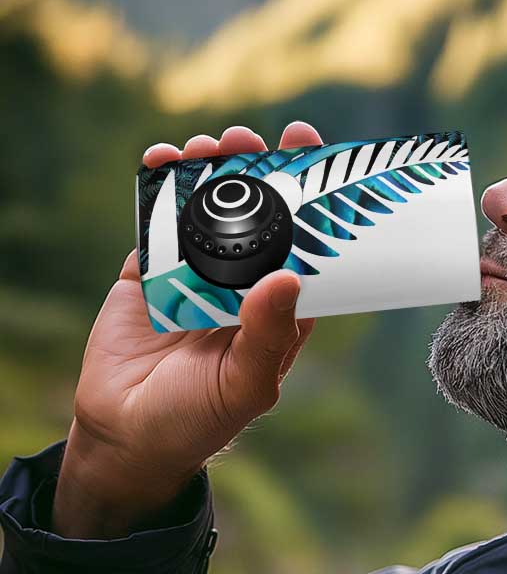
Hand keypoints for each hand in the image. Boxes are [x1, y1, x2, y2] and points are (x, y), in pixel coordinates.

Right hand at [52, 122, 321, 538]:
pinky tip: (163, 159)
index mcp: (279, 308)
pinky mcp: (150, 272)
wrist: (127, 435)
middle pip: (258, 213)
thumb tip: (289, 277)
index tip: (312, 153)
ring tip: (209, 145)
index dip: (310, 198)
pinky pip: (158, 220)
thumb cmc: (200, 418)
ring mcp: (196, 274)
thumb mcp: (246, 384)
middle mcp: (243, 284)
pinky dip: (160, 186)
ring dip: (210, 170)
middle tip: (252, 137)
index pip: (304, 243)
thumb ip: (268, 335)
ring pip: (208, 208)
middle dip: (257, 169)